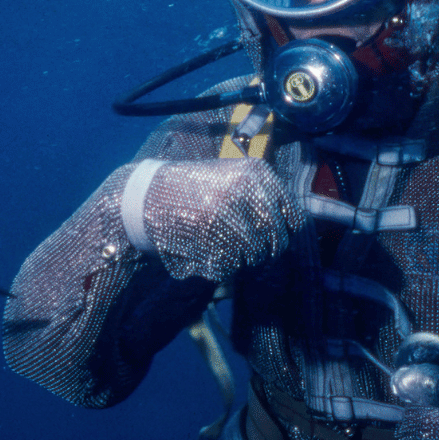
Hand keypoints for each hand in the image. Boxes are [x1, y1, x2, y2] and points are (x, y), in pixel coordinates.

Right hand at [139, 159, 300, 282]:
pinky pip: (232, 264)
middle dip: (264, 250)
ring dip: (242, 259)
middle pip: (276, 238)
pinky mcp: (209, 235)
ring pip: (254, 254)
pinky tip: (209, 252)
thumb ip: (261, 196)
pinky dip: (224, 266)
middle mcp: (245, 190)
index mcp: (256, 173)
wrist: (146, 196)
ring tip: (223, 247)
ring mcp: (227, 213)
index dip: (284, 233)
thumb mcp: (230, 178)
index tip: (271, 238)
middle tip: (247, 249)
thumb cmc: (192, 188)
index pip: (292, 216)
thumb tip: (290, 227)